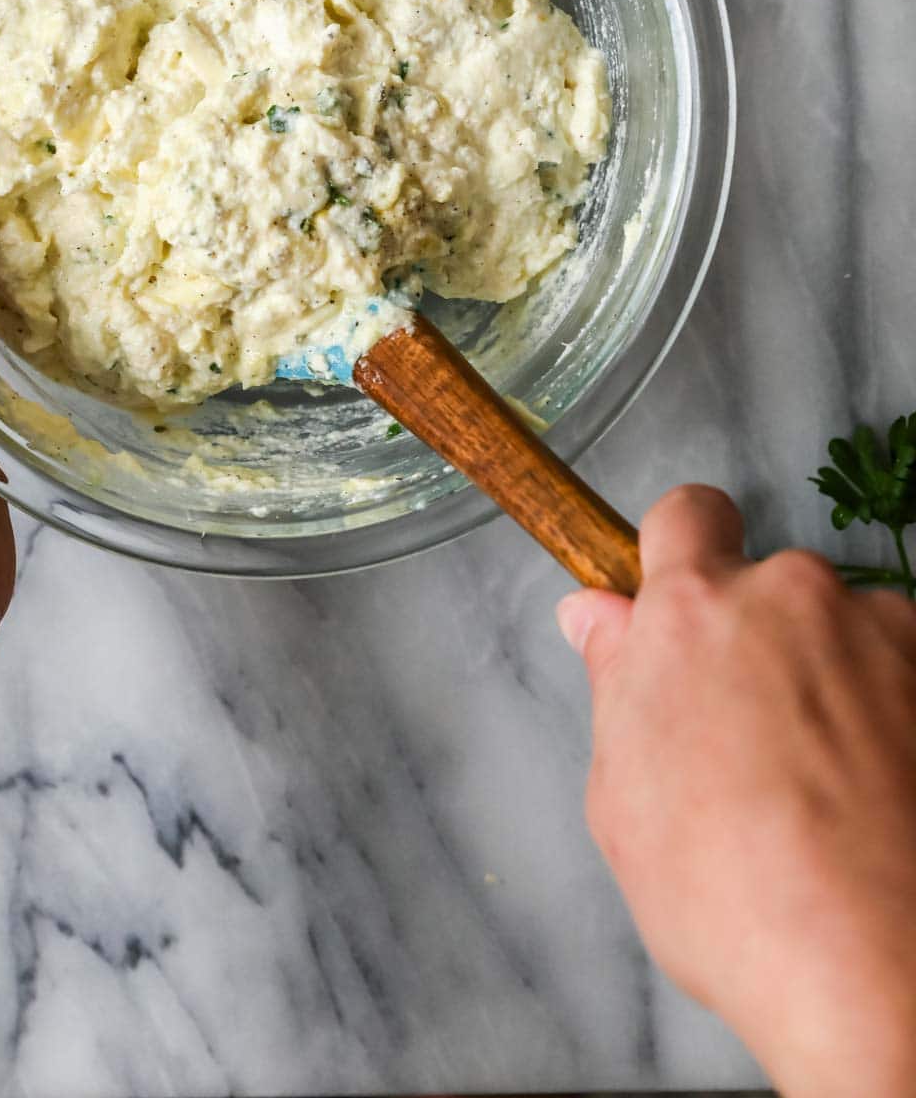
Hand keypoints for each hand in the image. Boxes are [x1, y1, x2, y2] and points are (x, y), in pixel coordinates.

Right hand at [559, 487, 915, 1097]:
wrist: (878, 966)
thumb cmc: (735, 898)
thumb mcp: (624, 799)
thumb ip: (615, 683)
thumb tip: (596, 617)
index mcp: (694, 611)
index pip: (686, 514)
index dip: (683, 551)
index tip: (685, 601)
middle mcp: (792, 595)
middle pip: (771, 588)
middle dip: (763, 643)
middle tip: (753, 741)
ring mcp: (881, 632)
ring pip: (846, 636)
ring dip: (836, 682)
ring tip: (829, 791)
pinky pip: (905, 676)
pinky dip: (895, 719)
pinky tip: (880, 799)